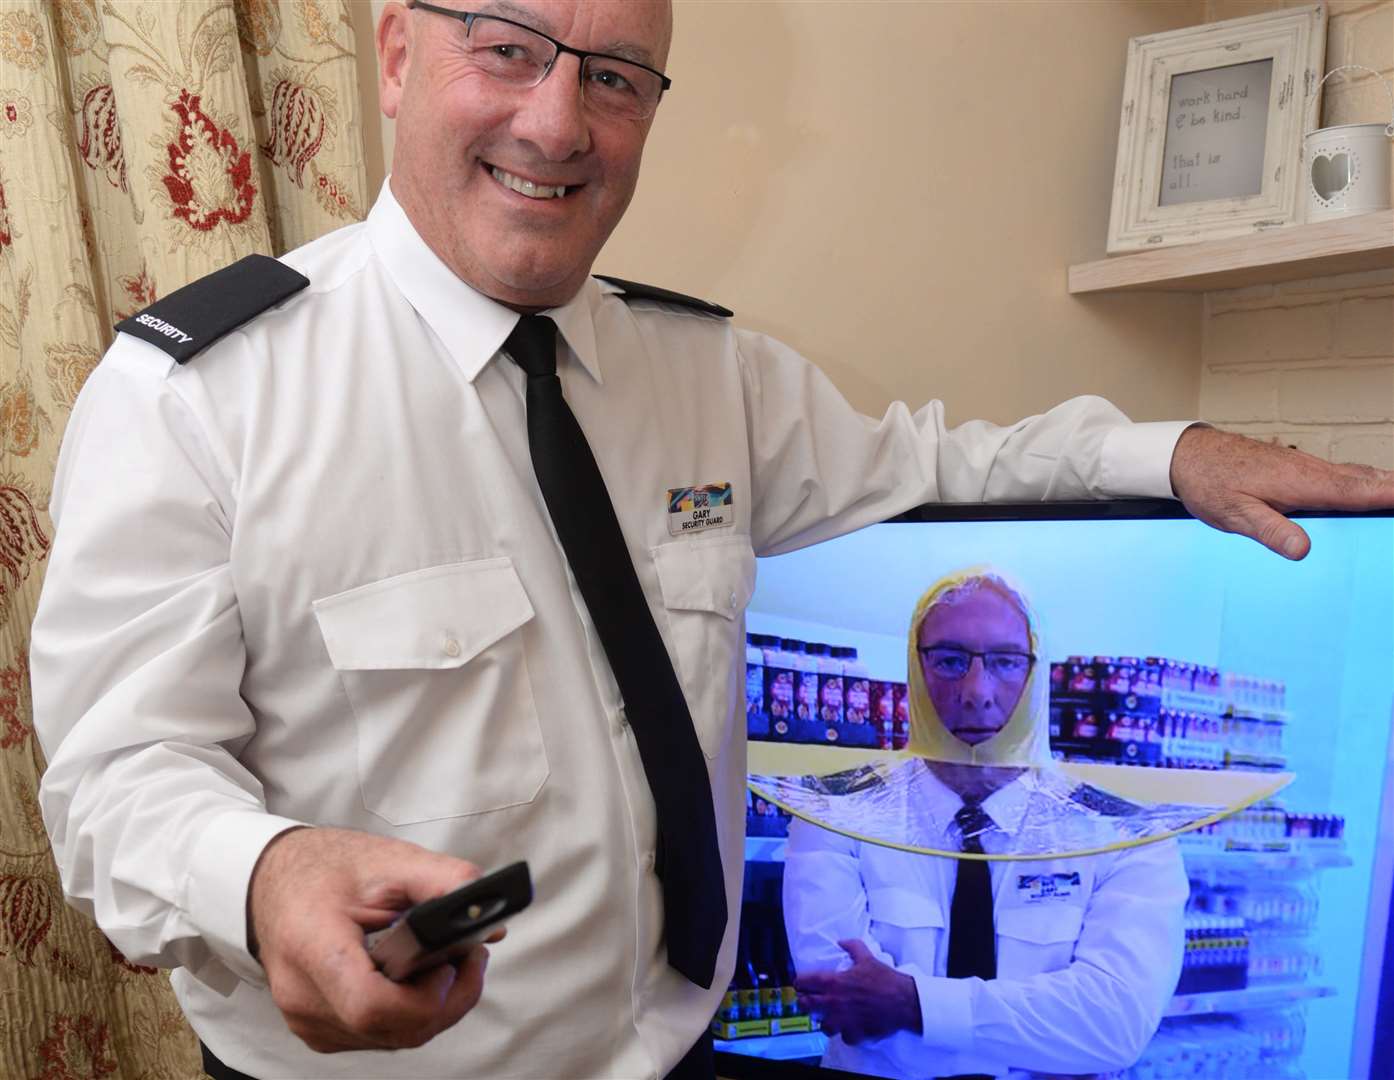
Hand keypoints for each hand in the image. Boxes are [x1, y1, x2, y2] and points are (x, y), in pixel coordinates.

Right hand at [247, 826, 503, 1052]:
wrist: (273, 882)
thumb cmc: (324, 870)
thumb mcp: (389, 859)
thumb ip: (444, 883)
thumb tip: (490, 922)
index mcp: (312, 946)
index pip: (371, 1005)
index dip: (424, 997)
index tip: (451, 964)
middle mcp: (304, 995)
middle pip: (390, 1029)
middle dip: (445, 1000)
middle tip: (468, 957)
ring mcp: (308, 1020)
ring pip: (391, 1039)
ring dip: (432, 1008)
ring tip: (446, 961)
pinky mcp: (319, 1029)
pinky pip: (378, 1036)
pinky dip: (408, 1013)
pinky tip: (417, 978)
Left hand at [794, 939, 920, 1044]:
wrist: (903, 1001)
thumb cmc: (884, 979)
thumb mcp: (867, 957)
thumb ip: (851, 946)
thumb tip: (841, 941)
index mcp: (833, 982)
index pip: (804, 983)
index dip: (799, 982)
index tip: (800, 983)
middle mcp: (833, 1003)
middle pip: (806, 1005)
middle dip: (804, 1002)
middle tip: (808, 1000)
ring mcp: (843, 1020)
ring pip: (822, 1026)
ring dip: (824, 1021)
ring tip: (828, 1017)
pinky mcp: (854, 1033)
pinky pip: (843, 1037)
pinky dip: (845, 1033)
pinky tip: (848, 1028)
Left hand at [1169, 425, 1393, 559]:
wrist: (1189, 455)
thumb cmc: (1210, 482)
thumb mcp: (1234, 514)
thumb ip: (1269, 530)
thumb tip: (1301, 549)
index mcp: (1303, 483)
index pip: (1358, 491)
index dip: (1390, 495)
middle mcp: (1311, 471)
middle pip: (1367, 480)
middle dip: (1393, 488)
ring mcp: (1306, 467)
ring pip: (1355, 475)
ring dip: (1383, 484)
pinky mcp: (1298, 468)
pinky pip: (1340, 475)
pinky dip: (1363, 481)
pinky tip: (1370, 487)